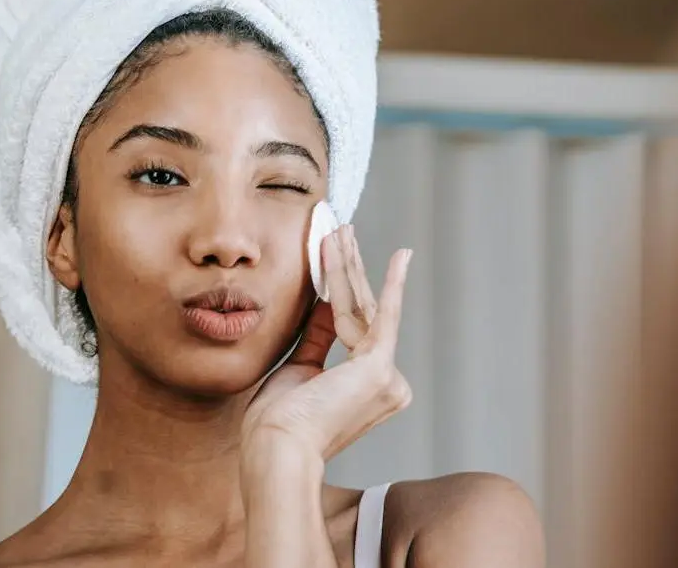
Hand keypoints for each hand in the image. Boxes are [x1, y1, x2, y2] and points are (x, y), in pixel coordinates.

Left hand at [240, 225, 413, 465]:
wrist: (276, 448)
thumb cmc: (278, 422)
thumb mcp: (298, 368)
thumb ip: (319, 336)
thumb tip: (329, 301)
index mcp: (368, 390)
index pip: (355, 329)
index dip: (342, 291)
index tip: (336, 261)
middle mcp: (389, 386)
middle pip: (364, 313)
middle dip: (348, 270)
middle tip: (341, 231)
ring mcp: (388, 378)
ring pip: (364, 308)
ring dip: (348, 266)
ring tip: (340, 229)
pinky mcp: (380, 367)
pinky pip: (383, 314)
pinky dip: (390, 283)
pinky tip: (401, 257)